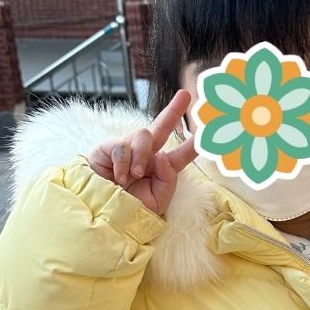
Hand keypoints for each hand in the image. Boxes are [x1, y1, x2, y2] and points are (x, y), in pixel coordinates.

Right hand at [87, 90, 196, 214]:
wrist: (102, 214)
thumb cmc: (129, 208)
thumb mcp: (157, 200)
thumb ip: (168, 179)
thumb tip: (163, 153)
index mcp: (160, 168)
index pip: (180, 155)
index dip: (193, 145)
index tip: (207, 134)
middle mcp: (145, 155)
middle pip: (161, 127)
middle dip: (173, 110)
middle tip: (185, 95)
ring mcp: (126, 149)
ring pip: (144, 134)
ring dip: (142, 155)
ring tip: (135, 175)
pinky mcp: (106, 148)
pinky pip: (121, 146)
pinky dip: (123, 163)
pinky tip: (119, 177)